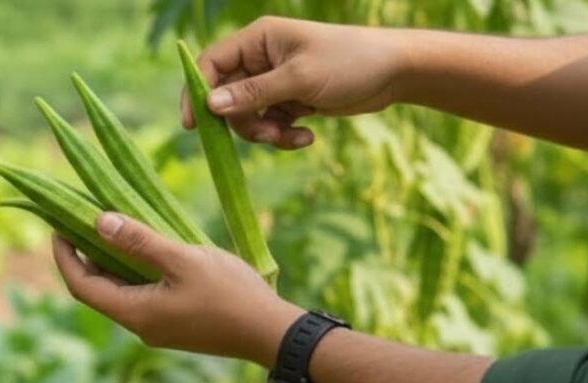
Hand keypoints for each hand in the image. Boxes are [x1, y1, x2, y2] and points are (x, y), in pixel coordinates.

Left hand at [52, 212, 302, 366]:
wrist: (270, 333)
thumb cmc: (229, 294)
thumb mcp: (182, 259)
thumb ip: (139, 241)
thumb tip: (98, 221)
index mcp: (134, 313)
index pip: (80, 286)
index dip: (63, 256)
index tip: (55, 224)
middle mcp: (140, 326)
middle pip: (97, 290)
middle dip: (85, 254)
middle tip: (80, 217)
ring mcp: (158, 328)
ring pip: (121, 292)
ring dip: (111, 261)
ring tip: (110, 225)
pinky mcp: (175, 325)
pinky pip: (142, 296)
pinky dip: (134, 271)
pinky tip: (146, 248)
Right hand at [181, 16, 408, 148]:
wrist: (393, 73)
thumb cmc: (348, 63)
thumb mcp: (298, 79)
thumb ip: (253, 94)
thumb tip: (211, 105)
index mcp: (258, 40)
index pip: (211, 63)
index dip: (198, 91)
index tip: (194, 124)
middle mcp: (262, 58)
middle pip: (228, 96)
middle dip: (244, 122)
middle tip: (267, 136)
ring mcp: (276, 81)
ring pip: (250, 116)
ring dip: (267, 133)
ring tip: (296, 137)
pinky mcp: (291, 100)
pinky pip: (272, 124)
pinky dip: (284, 135)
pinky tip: (308, 137)